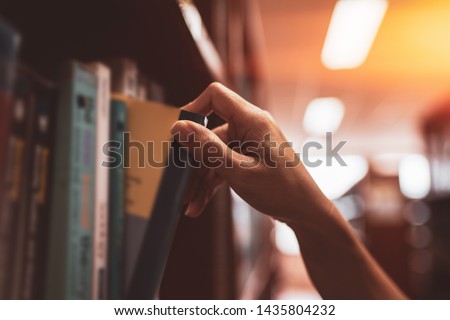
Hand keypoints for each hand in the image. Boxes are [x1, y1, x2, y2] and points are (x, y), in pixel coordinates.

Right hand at [171, 82, 331, 224]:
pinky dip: (211, 183)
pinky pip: (222, 165)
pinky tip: (199, 204)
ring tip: (189, 202)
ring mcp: (249, 144)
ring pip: (213, 153)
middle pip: (209, 133)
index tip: (178, 136)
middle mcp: (250, 127)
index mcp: (253, 120)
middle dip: (193, 160)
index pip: (215, 96)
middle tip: (180, 184)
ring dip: (200, 178)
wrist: (306, 213)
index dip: (193, 110)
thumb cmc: (281, 191)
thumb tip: (179, 127)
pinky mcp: (248, 160)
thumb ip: (208, 149)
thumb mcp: (239, 171)